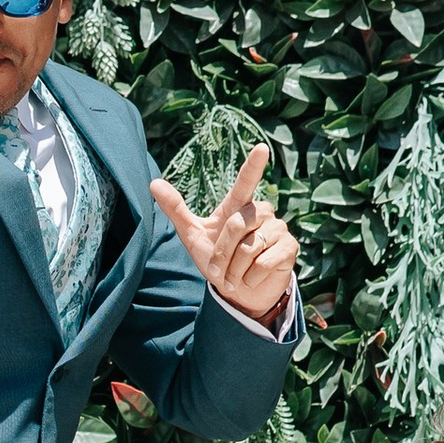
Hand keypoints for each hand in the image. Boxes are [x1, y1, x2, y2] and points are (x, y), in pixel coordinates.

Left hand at [148, 143, 299, 328]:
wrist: (238, 293)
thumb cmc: (217, 261)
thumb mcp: (192, 236)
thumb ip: (176, 209)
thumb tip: (153, 182)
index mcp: (238, 206)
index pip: (245, 183)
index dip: (253, 166)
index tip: (261, 148)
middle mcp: (261, 212)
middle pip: (237, 225)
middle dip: (222, 254)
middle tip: (219, 272)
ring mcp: (278, 228)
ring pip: (250, 247)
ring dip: (235, 270)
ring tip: (235, 276)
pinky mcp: (290, 248)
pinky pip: (265, 262)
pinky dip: (251, 278)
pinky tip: (252, 279)